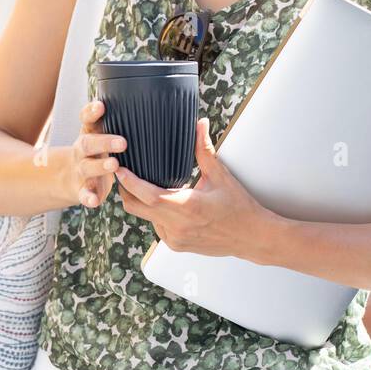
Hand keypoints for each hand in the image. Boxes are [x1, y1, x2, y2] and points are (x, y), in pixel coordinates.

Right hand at [69, 99, 127, 209]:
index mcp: (89, 133)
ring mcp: (80, 169)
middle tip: (123, 142)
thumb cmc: (98, 151)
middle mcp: (82, 149)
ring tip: (114, 165)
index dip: (91, 112)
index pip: (86, 119)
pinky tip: (94, 202)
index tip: (101, 106)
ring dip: (100, 166)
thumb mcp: (102, 134)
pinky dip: (88, 197)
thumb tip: (152, 102)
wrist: (70, 176)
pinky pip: (83, 193)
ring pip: (87, 167)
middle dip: (104, 142)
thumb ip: (119, 122)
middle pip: (88, 143)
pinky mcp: (80, 189)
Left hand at [115, 117, 266, 257]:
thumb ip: (204, 149)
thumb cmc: (238, 206)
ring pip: (146, 218)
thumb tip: (199, 123)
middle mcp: (176, 227)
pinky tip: (166, 202)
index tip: (120, 168)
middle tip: (123, 172)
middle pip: (137, 209)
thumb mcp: (220, 176)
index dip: (130, 183)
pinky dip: (156, 214)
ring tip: (145, 183)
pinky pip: (157, 227)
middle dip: (126, 191)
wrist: (250, 237)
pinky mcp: (176, 246)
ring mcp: (174, 239)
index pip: (148, 196)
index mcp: (187, 207)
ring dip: (143, 202)